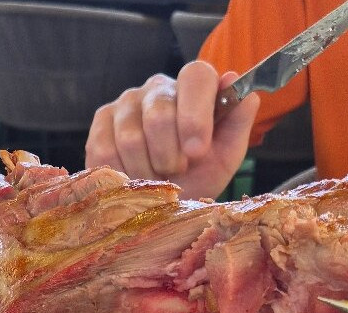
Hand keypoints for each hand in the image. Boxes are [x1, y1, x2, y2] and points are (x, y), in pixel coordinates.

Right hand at [85, 62, 260, 200]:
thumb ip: (237, 125)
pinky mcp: (100, 123)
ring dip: (147, 170)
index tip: (197, 152)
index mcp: (193, 87)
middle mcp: (158, 87)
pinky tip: (133, 176)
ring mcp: (125, 103)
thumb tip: (247, 94)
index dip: (195, 115)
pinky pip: (106, 150)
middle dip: (170, 156)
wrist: (160, 200)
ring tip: (156, 177)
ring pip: (131, 138)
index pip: (195, 77)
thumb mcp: (225, 156)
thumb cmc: (196, 175)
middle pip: (159, 115)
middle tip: (177, 172)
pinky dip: (123, 173)